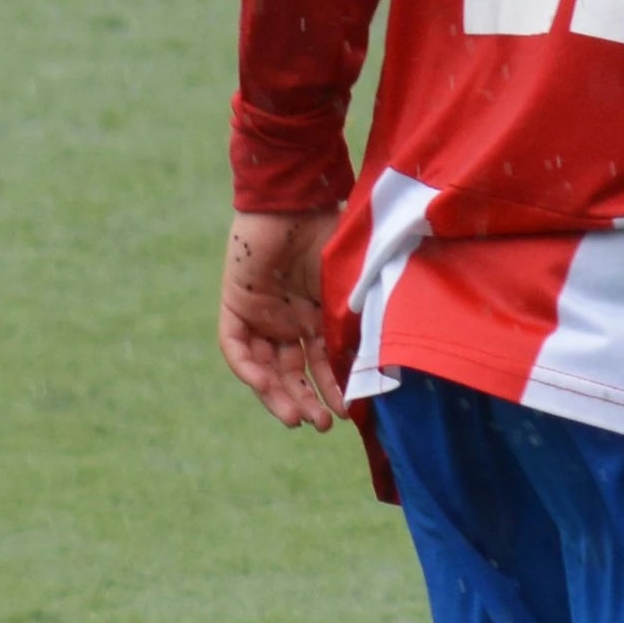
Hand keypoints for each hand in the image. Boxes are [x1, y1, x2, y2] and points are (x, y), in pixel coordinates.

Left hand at [218, 209, 344, 427]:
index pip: (323, 363)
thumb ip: (361, 323)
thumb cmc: (336, 234)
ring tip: (297, 418)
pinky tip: (265, 385)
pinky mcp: (236, 303)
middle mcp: (289, 320)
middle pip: (293, 373)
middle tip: (320, 425)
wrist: (301, 198)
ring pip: (265, 367)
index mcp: (319, 315)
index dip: (334, 388)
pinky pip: (235, 347)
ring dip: (278, 395)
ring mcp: (262, 313)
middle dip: (306, 401)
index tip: (349, 412)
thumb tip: (388, 368)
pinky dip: (248, 368)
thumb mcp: (354, 288)